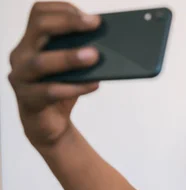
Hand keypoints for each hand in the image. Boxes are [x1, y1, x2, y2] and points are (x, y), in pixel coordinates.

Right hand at [8, 2, 100, 147]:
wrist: (49, 125)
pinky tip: (93, 84)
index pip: (40, 13)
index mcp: (31, 41)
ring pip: (41, 62)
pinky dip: (74, 88)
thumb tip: (107, 41)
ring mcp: (21, 77)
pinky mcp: (28, 99)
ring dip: (70, 57)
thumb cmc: (61, 89)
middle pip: (40, 28)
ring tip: (94, 56)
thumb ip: (80, 51)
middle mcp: (21, 54)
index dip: (64, 10)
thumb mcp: (72, 67)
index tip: (92, 18)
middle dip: (69, 23)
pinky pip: (50, 91)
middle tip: (95, 25)